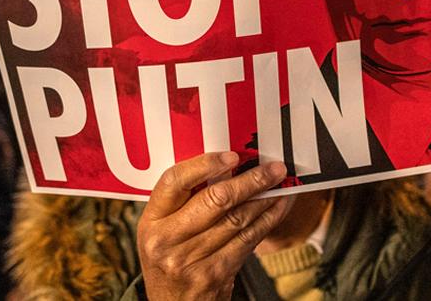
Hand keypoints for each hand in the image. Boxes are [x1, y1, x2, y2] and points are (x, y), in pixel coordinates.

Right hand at [137, 152, 290, 300]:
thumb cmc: (169, 262)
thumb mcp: (160, 232)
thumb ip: (181, 204)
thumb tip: (224, 168)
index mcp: (150, 222)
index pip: (174, 181)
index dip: (205, 164)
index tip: (232, 156)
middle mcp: (167, 240)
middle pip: (214, 200)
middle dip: (250, 180)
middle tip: (272, 168)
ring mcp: (191, 260)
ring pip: (237, 219)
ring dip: (264, 198)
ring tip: (280, 183)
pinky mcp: (215, 274)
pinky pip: (248, 240)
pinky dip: (268, 220)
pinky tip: (278, 207)